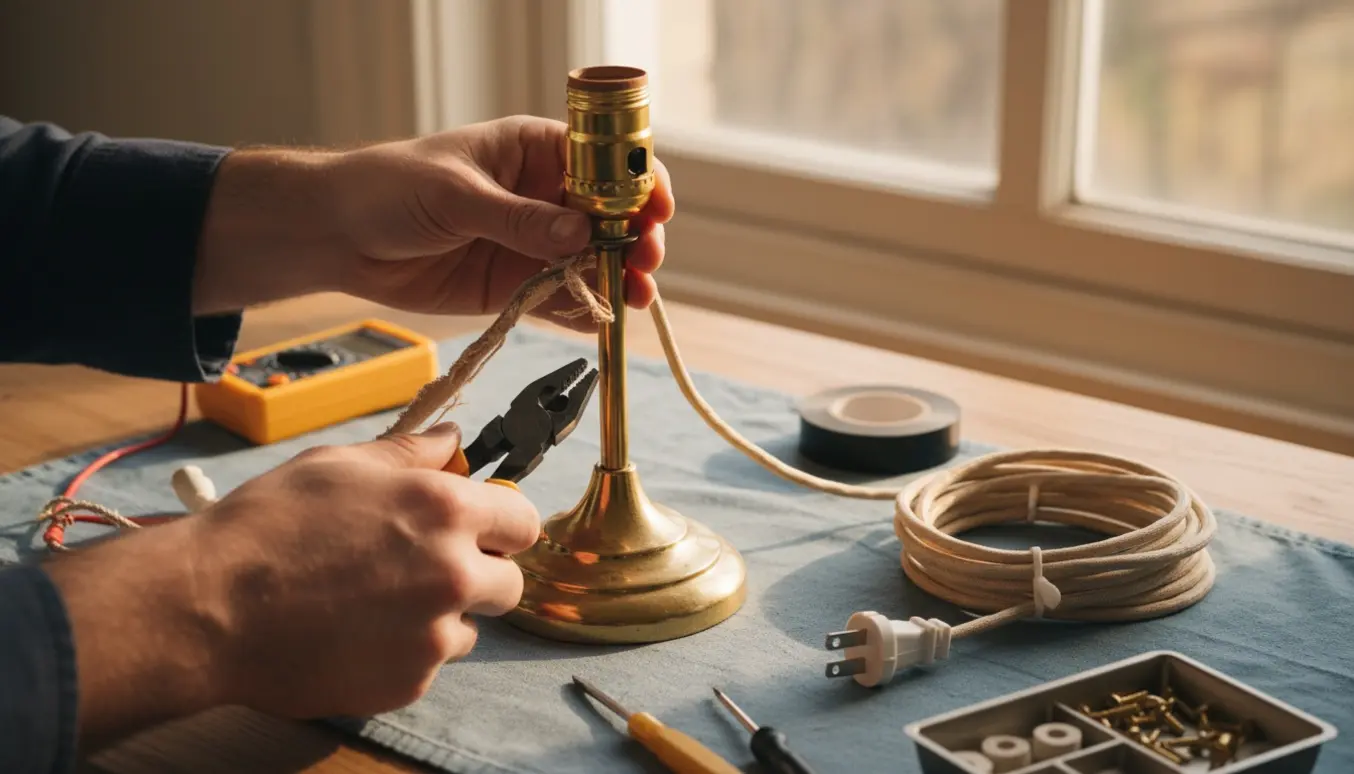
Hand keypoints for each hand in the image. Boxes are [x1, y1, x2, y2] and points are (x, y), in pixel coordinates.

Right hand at [43, 423, 537, 747]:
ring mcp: (433, 635)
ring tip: (376, 605)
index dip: (501, 525)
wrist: (209, 606)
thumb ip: (410, 454)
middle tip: (425, 571)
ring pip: (468, 628)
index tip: (480, 531)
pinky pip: (427, 665)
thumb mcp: (340, 466)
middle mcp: (454, 573)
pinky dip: (402, 654)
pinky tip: (354, 635)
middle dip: (478, 576)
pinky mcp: (408, 682)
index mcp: (446, 511)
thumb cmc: (269, 525)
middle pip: (509, 583)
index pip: (523, 522)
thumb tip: (452, 440)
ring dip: (439, 618)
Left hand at [193, 115, 674, 328]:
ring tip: (632, 298)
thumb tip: (580, 232)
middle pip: (610, 217)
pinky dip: (584, 312)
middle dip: (634, 238)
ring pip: (593, 262)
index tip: (654, 208)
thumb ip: (518, 218)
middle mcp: (544, 197)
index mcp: (535, 152)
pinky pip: (562, 300)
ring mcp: (533, 243)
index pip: (603, 161)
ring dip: (618, 279)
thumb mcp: (455, 195)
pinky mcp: (516, 285)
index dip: (636, 181)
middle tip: (643, 260)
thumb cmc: (389, 187)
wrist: (338, 235)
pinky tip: (600, 320)